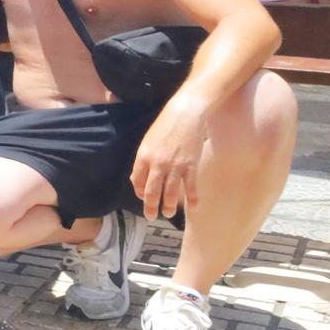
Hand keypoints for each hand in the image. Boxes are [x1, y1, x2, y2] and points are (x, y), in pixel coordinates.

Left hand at [130, 94, 209, 222]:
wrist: (185, 113)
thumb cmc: (165, 126)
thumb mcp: (148, 141)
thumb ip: (143, 160)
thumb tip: (139, 178)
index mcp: (143, 157)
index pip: (137, 182)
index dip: (139, 193)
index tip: (143, 198)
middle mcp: (157, 164)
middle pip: (152, 192)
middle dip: (151, 207)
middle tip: (151, 216)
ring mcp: (175, 166)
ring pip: (170, 193)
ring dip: (169, 206)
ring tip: (168, 213)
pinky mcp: (190, 165)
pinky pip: (190, 187)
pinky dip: (191, 199)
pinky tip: (192, 207)